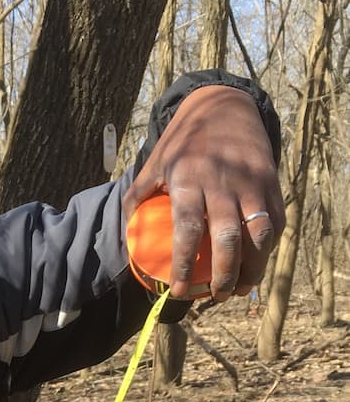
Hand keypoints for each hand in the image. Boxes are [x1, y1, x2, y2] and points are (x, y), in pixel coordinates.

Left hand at [124, 85, 283, 302]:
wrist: (225, 105)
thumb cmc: (184, 141)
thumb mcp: (155, 162)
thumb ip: (137, 195)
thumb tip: (125, 233)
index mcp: (189, 180)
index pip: (187, 230)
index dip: (184, 265)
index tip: (180, 291)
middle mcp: (223, 183)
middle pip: (228, 239)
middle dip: (224, 275)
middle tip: (216, 296)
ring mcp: (252, 183)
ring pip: (260, 234)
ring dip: (253, 268)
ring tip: (240, 289)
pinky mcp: (272, 182)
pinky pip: (276, 221)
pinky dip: (268, 248)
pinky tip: (256, 265)